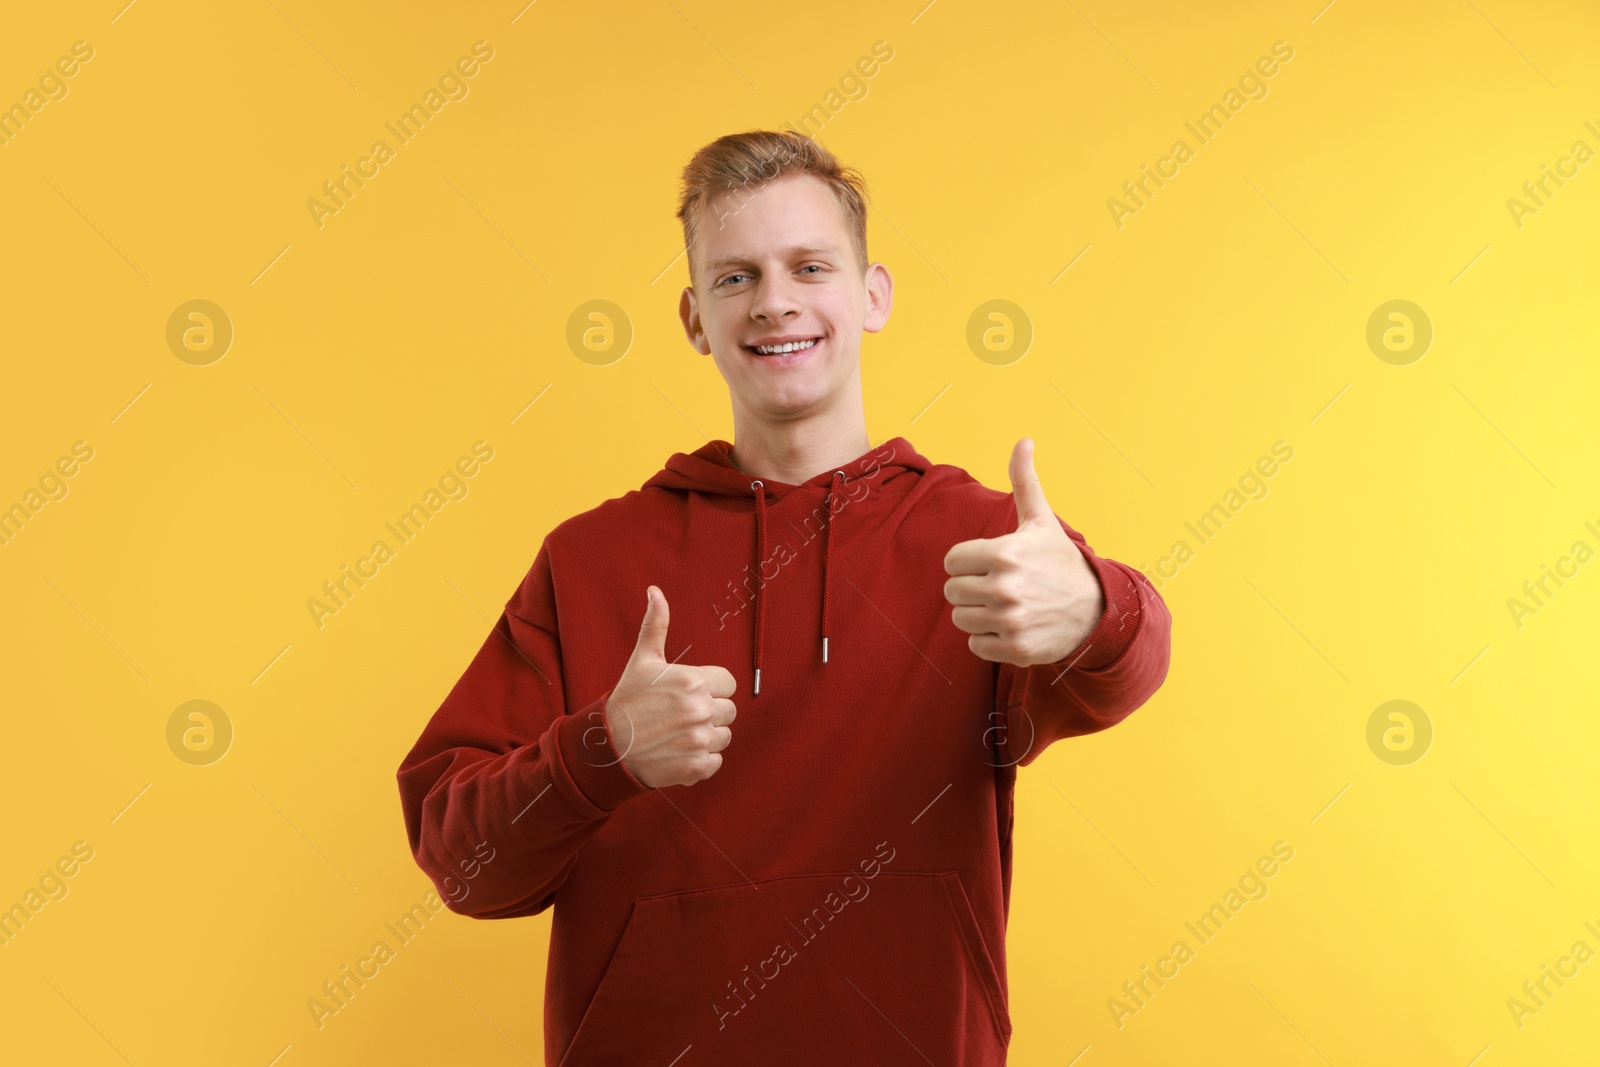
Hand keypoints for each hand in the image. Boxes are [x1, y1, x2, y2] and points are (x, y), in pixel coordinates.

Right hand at [602, 585, 736, 787]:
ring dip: (706, 737)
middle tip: (680, 716)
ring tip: (677, 734)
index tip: (689, 694)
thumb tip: (655, 590)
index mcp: (692, 681)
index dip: (711, 688)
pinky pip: (715, 762)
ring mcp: (699, 739)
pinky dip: (700, 761)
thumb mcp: (642, 660)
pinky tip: (678, 752)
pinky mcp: (696, 767)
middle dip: (709, 713)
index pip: (728, 683)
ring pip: (723, 736)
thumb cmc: (627, 700)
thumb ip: (655, 625)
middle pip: (729, 710)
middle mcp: (699, 709)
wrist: (607, 748)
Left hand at [942, 438, 1105, 665]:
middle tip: (998, 585)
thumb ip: (1024, 481)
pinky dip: (989, 639)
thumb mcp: (1041, 520)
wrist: (1097, 610)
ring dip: (978, 614)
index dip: (967, 562)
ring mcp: (1011, 621)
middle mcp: (1005, 588)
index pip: (951, 561)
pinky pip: (975, 645)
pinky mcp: (1015, 649)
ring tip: (1006, 605)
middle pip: (952, 591)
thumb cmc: (1060, 561)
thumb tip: (1023, 440)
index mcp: (1004, 553)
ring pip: (960, 619)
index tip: (990, 563)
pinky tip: (1012, 626)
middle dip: (971, 587)